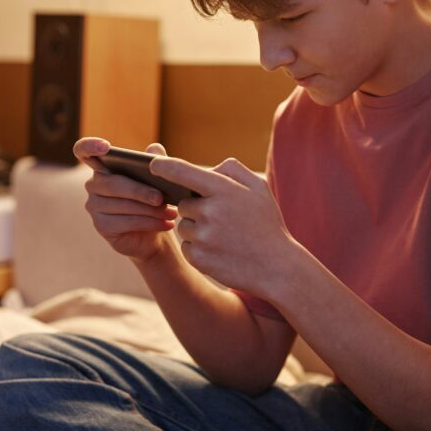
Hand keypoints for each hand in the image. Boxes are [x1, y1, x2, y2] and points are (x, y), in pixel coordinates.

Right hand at [73, 137, 177, 261]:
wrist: (154, 233)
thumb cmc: (153, 201)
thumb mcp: (158, 179)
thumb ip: (156, 161)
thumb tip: (155, 149)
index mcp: (104, 166)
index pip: (84, 150)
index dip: (90, 146)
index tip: (106, 147)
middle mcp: (94, 184)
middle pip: (112, 183)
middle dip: (139, 191)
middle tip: (160, 198)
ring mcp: (94, 206)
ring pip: (122, 204)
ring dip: (150, 210)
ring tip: (171, 212)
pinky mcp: (101, 226)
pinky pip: (125, 222)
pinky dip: (149, 222)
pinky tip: (165, 224)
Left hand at [149, 155, 293, 296]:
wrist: (277, 268)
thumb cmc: (267, 225)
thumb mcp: (259, 189)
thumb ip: (233, 170)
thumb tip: (208, 169)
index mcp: (223, 190)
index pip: (183, 171)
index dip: (164, 165)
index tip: (153, 163)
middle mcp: (210, 211)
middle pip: (183, 204)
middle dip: (196, 209)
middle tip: (222, 220)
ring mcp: (203, 236)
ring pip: (183, 226)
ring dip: (196, 230)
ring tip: (224, 238)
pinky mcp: (198, 258)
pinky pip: (185, 247)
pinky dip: (198, 249)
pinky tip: (220, 252)